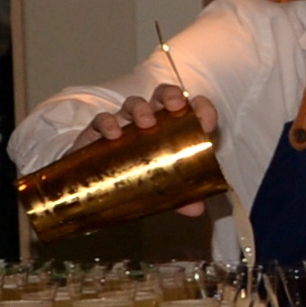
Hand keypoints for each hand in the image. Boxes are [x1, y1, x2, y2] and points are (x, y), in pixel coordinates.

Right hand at [74, 83, 220, 214]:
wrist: (98, 187)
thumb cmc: (139, 178)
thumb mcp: (163, 188)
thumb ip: (182, 198)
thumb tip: (196, 210)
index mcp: (173, 130)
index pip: (191, 110)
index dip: (202, 109)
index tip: (207, 121)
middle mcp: (151, 121)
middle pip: (162, 97)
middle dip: (170, 96)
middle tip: (174, 107)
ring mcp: (125, 124)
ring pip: (134, 104)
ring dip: (141, 109)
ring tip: (146, 123)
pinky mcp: (98, 132)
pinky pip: (102, 120)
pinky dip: (108, 123)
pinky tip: (113, 134)